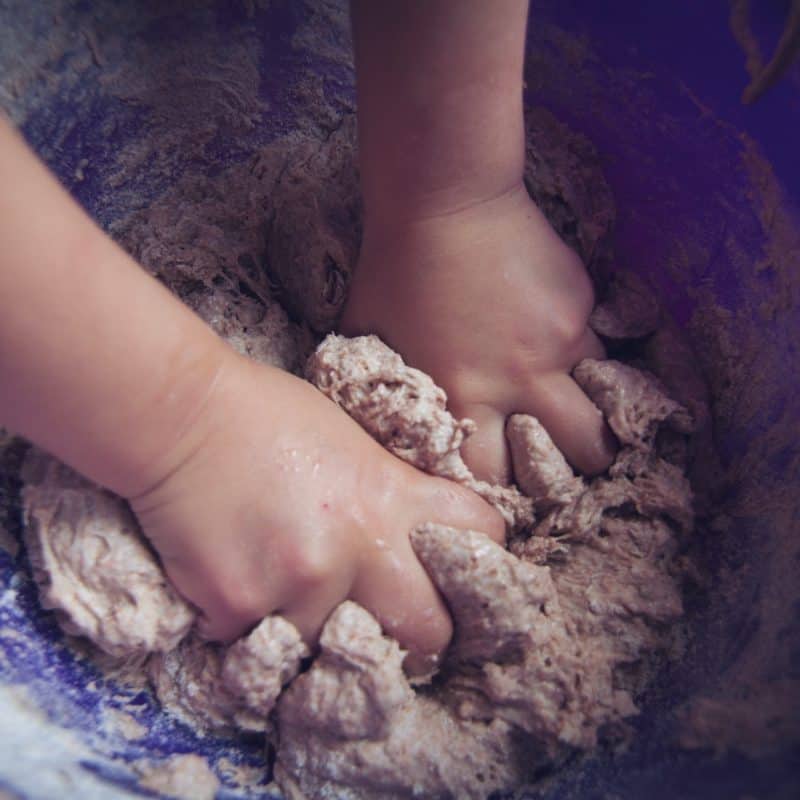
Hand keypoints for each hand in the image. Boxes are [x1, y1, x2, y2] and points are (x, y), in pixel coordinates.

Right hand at [128, 351, 502, 672]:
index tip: (461, 569)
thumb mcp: (351, 441)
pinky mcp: (238, 609)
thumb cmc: (266, 414)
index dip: (480, 557)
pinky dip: (256, 625)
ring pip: (336, 650)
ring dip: (320, 630)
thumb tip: (410, 538)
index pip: (482, 539)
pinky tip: (238, 578)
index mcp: (392, 496)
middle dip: (418, 635)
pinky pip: (263, 646)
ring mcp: (299, 585)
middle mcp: (358, 549)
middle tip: (390, 621)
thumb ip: (389, 492)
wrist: (179, 416)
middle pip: (430, 634)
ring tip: (286, 584)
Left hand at [341, 184, 616, 484]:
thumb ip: (389, 395)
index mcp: (462, 398)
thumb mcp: (371, 343)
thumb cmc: (394, 273)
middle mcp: (518, 384)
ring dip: (591, 422)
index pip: (494, 479)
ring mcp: (559, 346)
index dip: (499, 489)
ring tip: (578, 417)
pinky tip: (560, 347)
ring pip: (601, 414)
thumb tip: (396, 428)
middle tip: (559, 459)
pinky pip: (596, 353)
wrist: (444, 202)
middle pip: (577, 458)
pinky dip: (583, 363)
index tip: (502, 484)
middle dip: (572, 470)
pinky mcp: (580, 310)